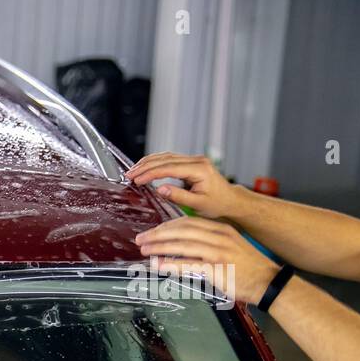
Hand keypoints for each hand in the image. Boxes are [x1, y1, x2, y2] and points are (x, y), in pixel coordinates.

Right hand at [126, 152, 246, 219]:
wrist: (230, 200)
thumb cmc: (217, 204)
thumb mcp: (198, 204)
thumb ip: (178, 196)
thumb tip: (159, 189)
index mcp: (199, 169)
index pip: (169, 168)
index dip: (150, 173)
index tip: (136, 180)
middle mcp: (197, 161)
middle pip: (165, 159)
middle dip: (145, 166)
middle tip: (129, 174)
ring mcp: (194, 160)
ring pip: (166, 156)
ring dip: (148, 162)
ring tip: (133, 170)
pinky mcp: (190, 163)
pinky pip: (170, 159)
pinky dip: (155, 162)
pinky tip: (145, 167)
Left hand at [135, 216, 280, 305]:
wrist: (268, 282)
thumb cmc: (246, 268)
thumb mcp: (228, 248)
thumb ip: (206, 245)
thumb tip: (181, 247)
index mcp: (221, 229)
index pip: (188, 222)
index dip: (166, 226)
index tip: (152, 232)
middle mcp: (219, 236)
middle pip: (182, 230)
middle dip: (158, 234)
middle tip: (141, 239)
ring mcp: (218, 251)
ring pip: (182, 244)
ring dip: (160, 247)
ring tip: (145, 251)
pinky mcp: (217, 268)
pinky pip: (189, 264)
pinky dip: (171, 264)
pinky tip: (158, 265)